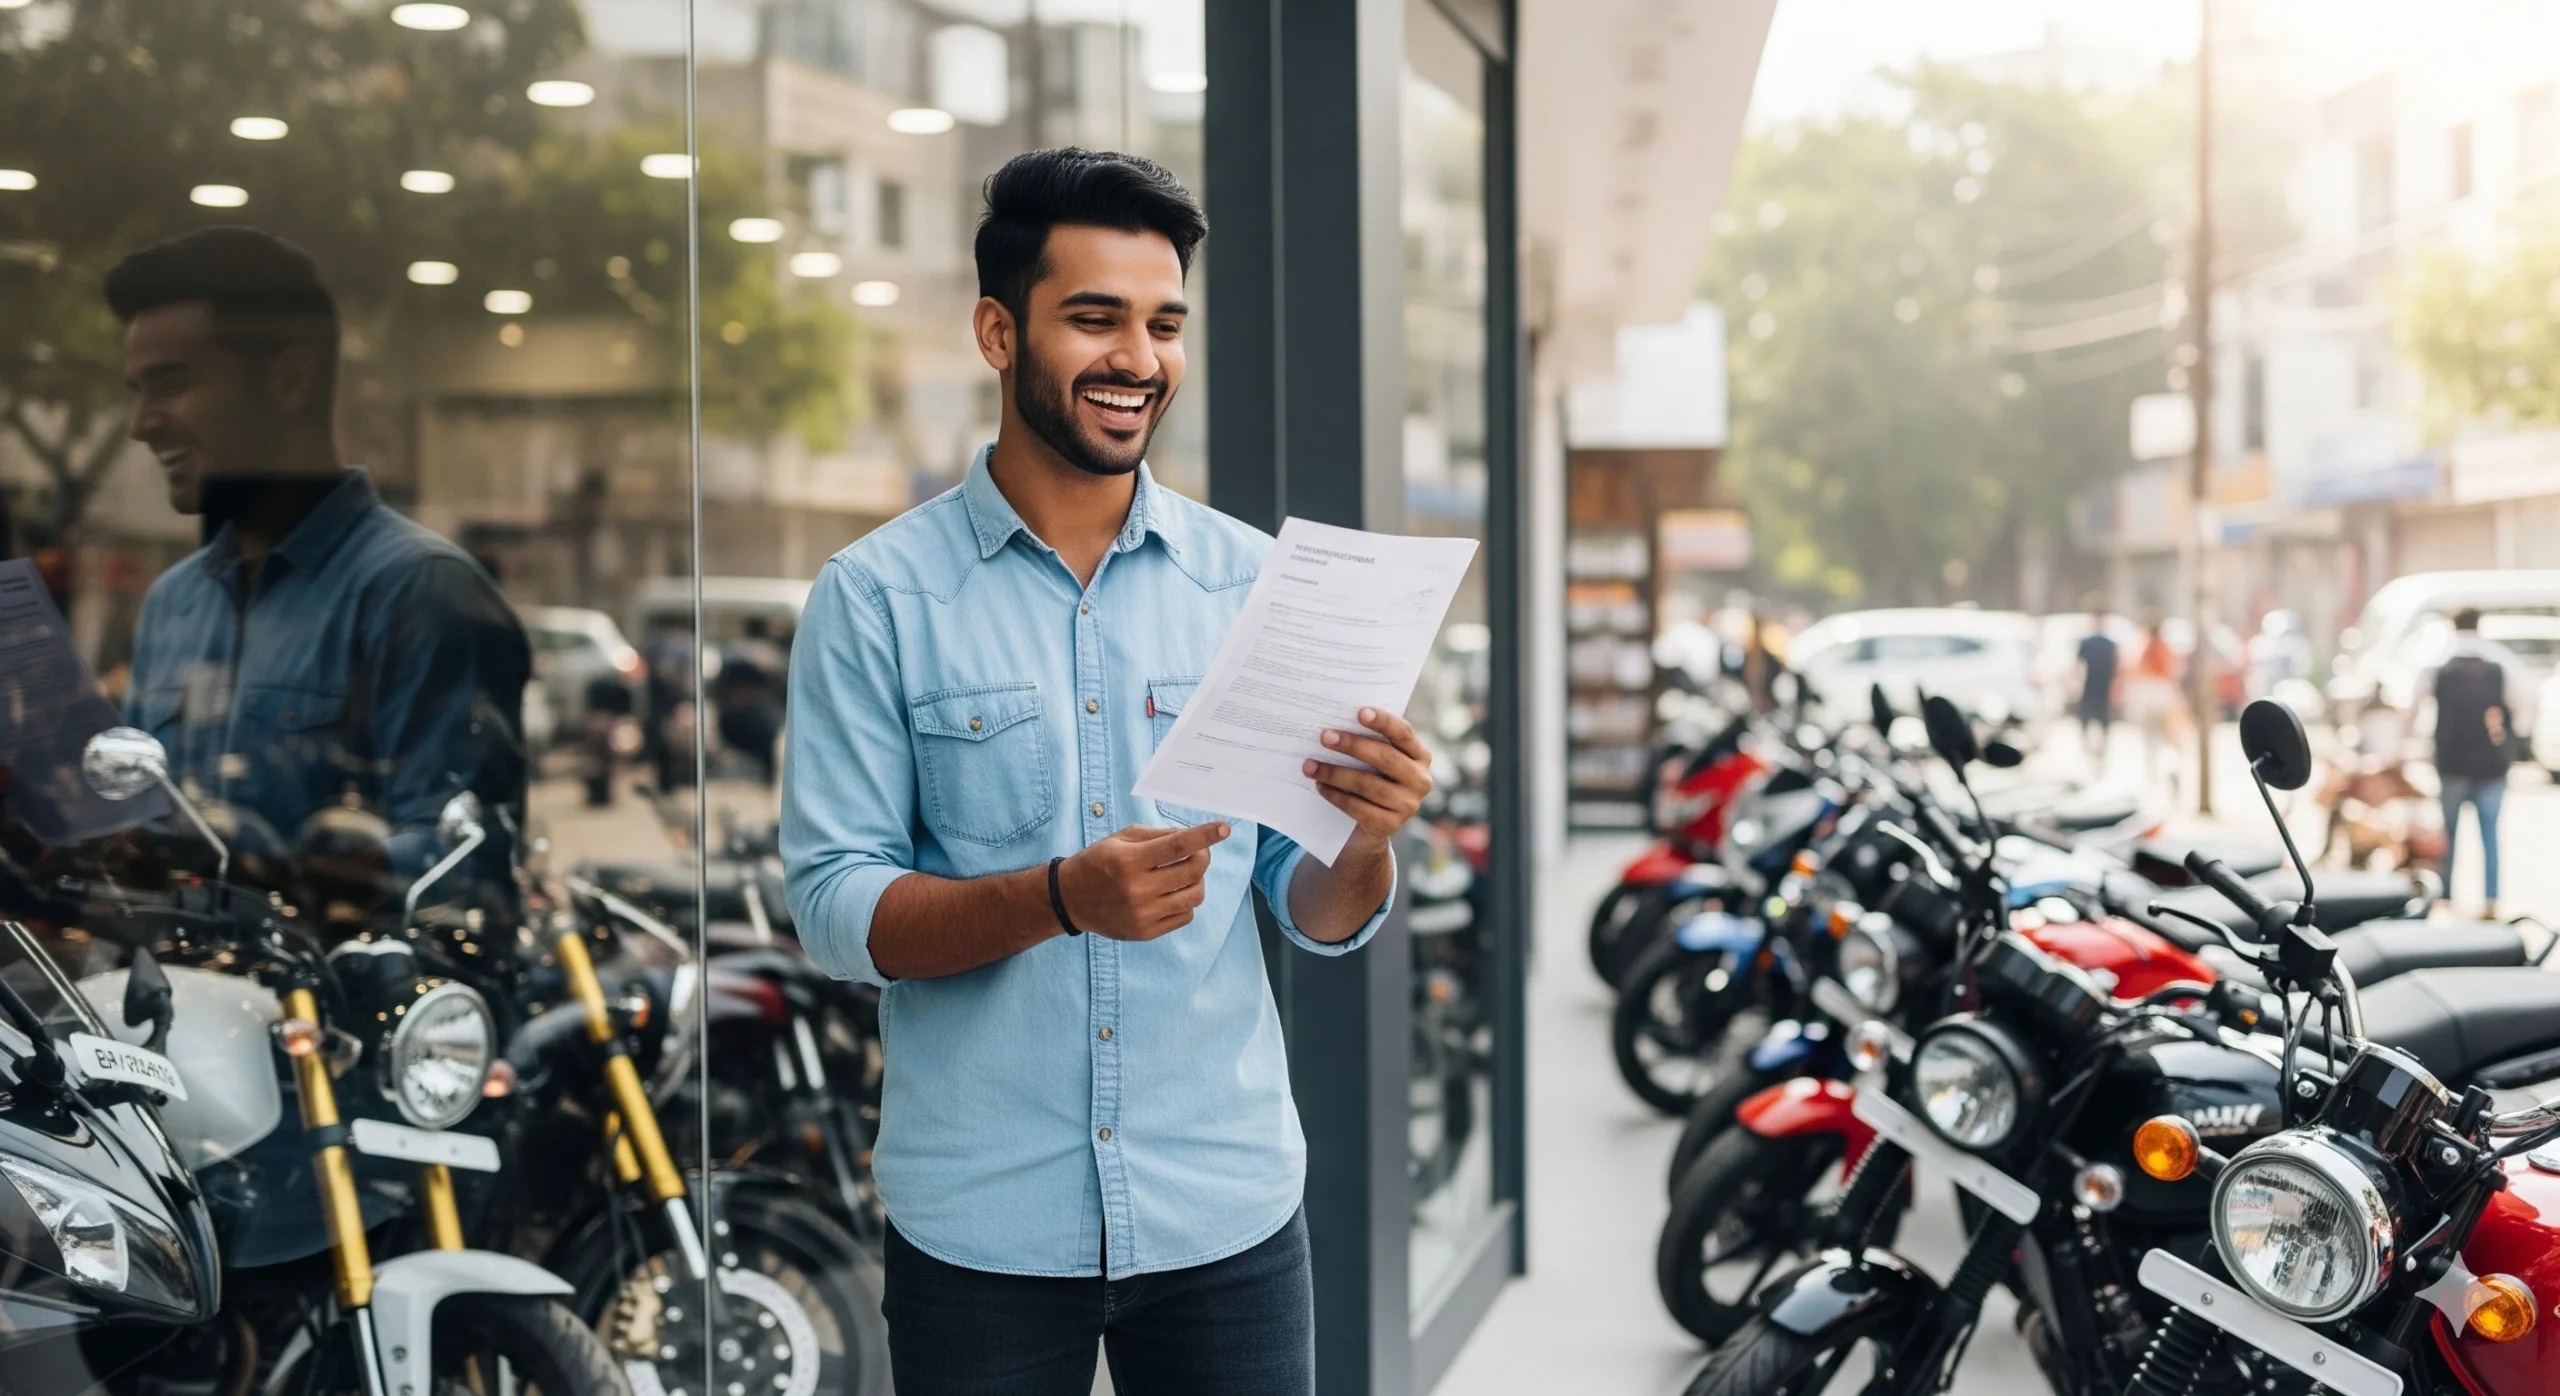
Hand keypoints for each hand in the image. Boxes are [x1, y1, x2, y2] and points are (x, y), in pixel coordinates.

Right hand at [1058, 822, 1231, 940]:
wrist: (1071, 899)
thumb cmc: (1098, 862)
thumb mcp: (1120, 839)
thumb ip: (1158, 835)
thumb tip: (1194, 838)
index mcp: (1129, 861)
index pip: (1178, 846)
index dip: (1205, 836)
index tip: (1224, 829)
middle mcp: (1136, 889)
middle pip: (1192, 871)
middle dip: (1204, 856)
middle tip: (1200, 851)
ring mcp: (1142, 914)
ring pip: (1194, 896)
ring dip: (1198, 880)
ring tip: (1186, 873)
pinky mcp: (1145, 932)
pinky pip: (1185, 915)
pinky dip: (1186, 901)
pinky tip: (1173, 892)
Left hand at [1304, 708, 1433, 857]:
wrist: (1368, 828)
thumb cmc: (1370, 781)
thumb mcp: (1375, 762)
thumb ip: (1369, 743)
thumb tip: (1336, 725)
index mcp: (1420, 756)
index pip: (1404, 734)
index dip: (1383, 722)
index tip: (1359, 712)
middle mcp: (1420, 780)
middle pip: (1385, 757)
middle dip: (1352, 745)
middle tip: (1324, 737)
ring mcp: (1407, 805)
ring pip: (1367, 783)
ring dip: (1334, 772)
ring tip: (1310, 765)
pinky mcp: (1390, 825)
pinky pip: (1357, 806)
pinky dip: (1335, 795)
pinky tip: (1320, 785)